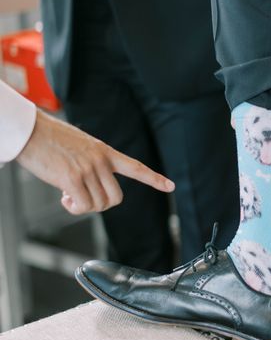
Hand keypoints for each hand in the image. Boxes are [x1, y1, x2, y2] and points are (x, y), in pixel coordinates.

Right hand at [16, 111, 174, 214]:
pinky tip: (64, 198)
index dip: (154, 178)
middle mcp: (100, 161)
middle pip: (115, 198)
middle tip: (82, 199)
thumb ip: (92, 162)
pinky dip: (74, 208)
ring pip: (98, 205)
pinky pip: (82, 206)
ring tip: (68, 195)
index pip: (135, 167)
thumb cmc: (50, 138)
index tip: (170, 185)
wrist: (30, 131)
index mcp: (105, 151)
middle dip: (100, 204)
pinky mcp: (71, 178)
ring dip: (83, 206)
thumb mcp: (81, 146)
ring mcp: (88, 169)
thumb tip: (90, 185)